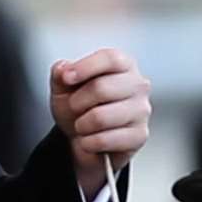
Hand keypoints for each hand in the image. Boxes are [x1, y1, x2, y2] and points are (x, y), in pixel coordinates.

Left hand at [49, 49, 151, 195]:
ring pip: (101, 117)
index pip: (111, 59)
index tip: (67, 78)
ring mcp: (141, 111)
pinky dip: (87, 142)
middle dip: (76, 102)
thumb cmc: (79, 105)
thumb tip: (63, 70)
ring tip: (82, 125)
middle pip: (101, 88)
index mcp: (122, 65)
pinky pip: (104, 140)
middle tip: (73, 108)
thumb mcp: (63, 86)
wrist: (83, 136)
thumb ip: (60, 72)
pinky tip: (89, 140)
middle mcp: (137, 85)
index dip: (86, 67)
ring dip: (81, 124)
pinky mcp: (139, 135)